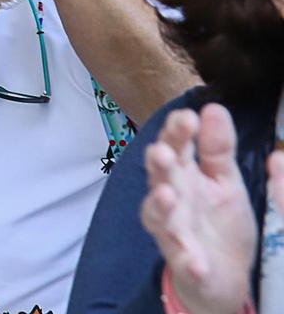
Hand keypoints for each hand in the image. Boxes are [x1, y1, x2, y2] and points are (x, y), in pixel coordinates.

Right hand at [141, 104, 259, 313]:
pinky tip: (195, 260)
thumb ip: (217, 147)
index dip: (177, 131)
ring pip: (158, 217)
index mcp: (183, 175)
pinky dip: (186, 261)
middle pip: (159, 177)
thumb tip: (213, 107)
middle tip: (163, 152)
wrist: (221, 275)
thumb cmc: (217, 222)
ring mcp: (174, 231)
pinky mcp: (184, 264)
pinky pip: (182, 262)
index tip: (187, 117)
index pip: (175, 146)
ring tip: (167, 196)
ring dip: (160, 206)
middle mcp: (171, 200)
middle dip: (158, 165)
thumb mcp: (224, 180)